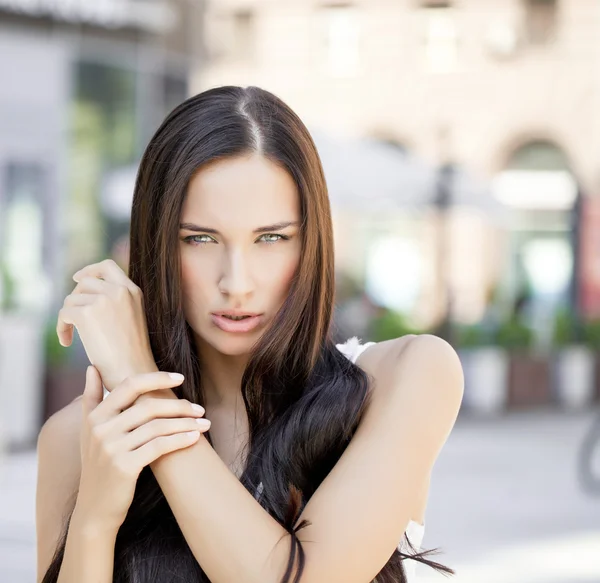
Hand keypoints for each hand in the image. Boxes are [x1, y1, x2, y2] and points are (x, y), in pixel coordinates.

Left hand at [56, 259, 156, 390]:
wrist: (133, 372)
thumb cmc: (132, 354)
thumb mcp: (131, 318)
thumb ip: (116, 302)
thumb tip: (85, 292)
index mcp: (133, 291)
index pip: (107, 266)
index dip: (90, 269)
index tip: (77, 278)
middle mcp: (119, 291)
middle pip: (85, 282)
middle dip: (75, 298)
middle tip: (72, 318)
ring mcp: (104, 300)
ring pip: (72, 299)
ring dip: (67, 317)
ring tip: (71, 336)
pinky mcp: (87, 314)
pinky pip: (64, 314)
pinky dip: (61, 328)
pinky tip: (67, 342)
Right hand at [75, 366, 210, 532]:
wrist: (95, 509)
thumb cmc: (99, 465)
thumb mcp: (89, 432)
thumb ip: (91, 399)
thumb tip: (93, 367)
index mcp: (95, 415)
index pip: (130, 385)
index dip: (156, 378)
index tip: (179, 378)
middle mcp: (100, 429)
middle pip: (149, 406)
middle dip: (179, 406)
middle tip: (199, 409)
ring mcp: (111, 448)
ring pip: (158, 426)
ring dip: (186, 423)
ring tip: (204, 424)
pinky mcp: (124, 467)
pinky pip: (160, 446)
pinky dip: (181, 440)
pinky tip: (195, 438)